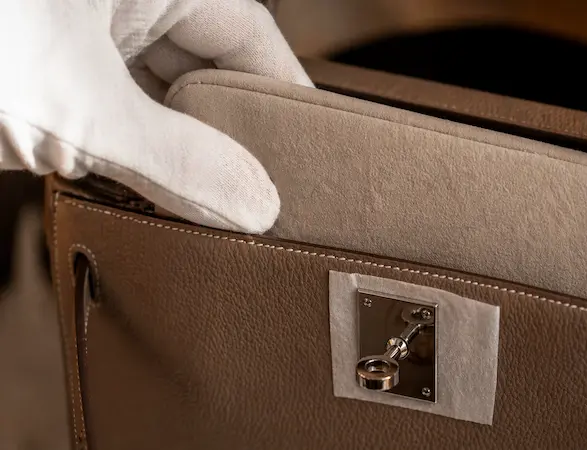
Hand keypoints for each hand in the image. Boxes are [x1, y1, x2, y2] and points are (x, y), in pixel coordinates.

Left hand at [0, 0, 312, 232]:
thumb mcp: (79, 112)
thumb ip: (176, 161)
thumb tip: (255, 205)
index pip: (248, 33)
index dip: (285, 93)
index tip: (314, 149)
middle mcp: (120, 4)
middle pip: (205, 68)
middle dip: (231, 132)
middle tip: (265, 191)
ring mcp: (81, 36)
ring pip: (159, 97)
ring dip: (178, 152)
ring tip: (215, 204)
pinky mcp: (49, 74)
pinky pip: (113, 115)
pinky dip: (130, 156)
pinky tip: (152, 196)